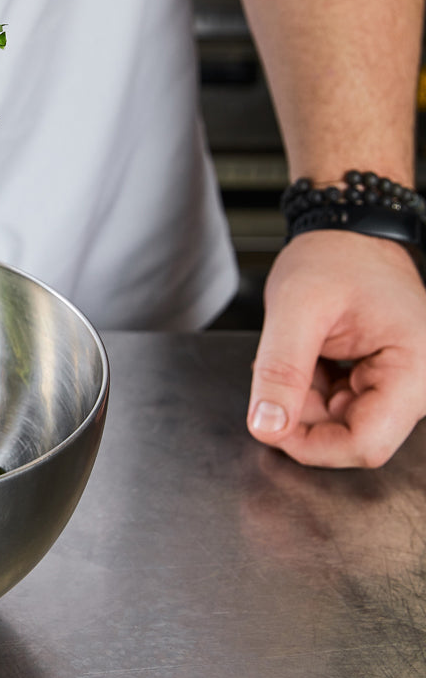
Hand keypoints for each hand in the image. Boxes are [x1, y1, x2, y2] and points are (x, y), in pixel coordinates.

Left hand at [246, 230, 425, 466]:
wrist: (345, 232)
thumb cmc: (333, 258)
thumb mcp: (296, 309)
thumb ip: (279, 371)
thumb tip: (267, 427)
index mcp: (415, 370)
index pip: (365, 444)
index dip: (311, 446)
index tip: (270, 425)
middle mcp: (418, 384)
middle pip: (350, 435)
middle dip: (303, 412)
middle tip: (280, 369)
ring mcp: (399, 384)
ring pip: (338, 422)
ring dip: (302, 398)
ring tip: (295, 351)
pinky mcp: (380, 380)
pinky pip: (336, 404)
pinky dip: (308, 388)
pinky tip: (304, 355)